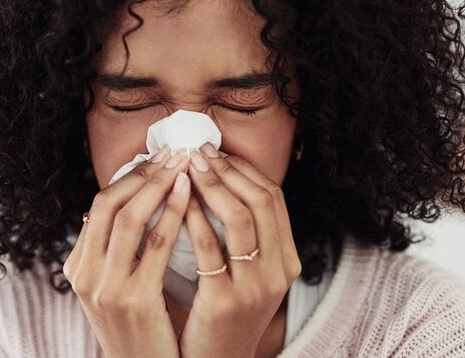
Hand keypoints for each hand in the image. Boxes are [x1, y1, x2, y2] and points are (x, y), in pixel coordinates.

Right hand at [63, 147, 191, 357]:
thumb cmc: (137, 331)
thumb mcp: (113, 290)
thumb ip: (115, 252)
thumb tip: (135, 204)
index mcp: (77, 269)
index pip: (98, 206)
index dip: (129, 177)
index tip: (156, 159)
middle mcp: (84, 275)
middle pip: (108, 204)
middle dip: (143, 174)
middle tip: (172, 153)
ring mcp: (106, 288)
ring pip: (129, 218)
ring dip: (158, 185)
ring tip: (182, 165)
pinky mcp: (134, 300)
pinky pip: (155, 246)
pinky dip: (172, 215)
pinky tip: (188, 196)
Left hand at [179, 144, 301, 357]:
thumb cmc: (224, 314)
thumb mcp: (248, 275)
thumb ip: (242, 237)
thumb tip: (215, 181)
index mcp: (287, 261)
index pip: (273, 197)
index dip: (243, 169)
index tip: (215, 151)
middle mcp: (279, 272)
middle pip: (261, 201)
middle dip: (227, 170)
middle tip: (197, 152)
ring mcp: (255, 289)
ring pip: (239, 219)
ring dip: (211, 186)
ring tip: (185, 168)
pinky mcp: (225, 303)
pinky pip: (209, 250)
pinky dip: (193, 219)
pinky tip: (177, 204)